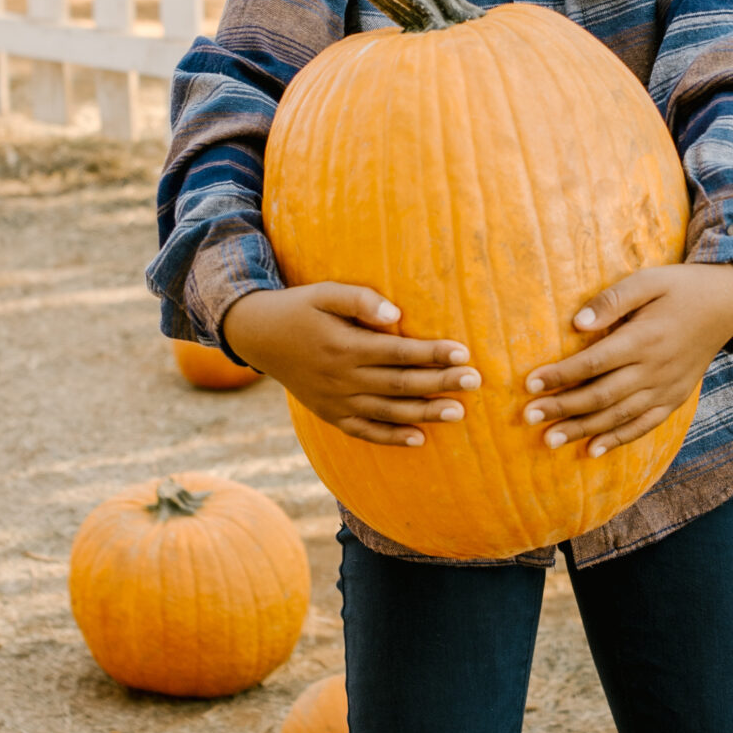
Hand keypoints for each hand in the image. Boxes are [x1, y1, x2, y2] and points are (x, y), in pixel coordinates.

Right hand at [222, 282, 478, 448]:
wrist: (258, 336)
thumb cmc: (300, 308)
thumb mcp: (323, 293)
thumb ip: (360, 300)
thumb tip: (396, 314)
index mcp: (343, 345)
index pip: (397, 352)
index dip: (431, 353)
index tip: (463, 352)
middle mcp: (341, 377)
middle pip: (399, 384)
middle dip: (439, 383)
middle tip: (475, 381)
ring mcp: (335, 401)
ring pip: (387, 412)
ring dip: (424, 413)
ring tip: (459, 412)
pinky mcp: (330, 415)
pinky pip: (364, 432)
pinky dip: (391, 438)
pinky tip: (419, 440)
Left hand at [522, 263, 732, 456]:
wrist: (727, 304)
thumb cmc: (679, 287)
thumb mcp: (648, 280)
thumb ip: (612, 300)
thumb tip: (577, 323)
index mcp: (644, 338)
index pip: (593, 362)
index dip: (560, 375)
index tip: (530, 383)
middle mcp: (655, 369)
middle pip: (601, 395)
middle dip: (562, 408)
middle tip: (528, 417)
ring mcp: (666, 388)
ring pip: (618, 416)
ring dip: (582, 430)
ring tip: (549, 440)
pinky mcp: (675, 398)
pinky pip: (644, 425)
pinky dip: (618, 440)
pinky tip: (592, 450)